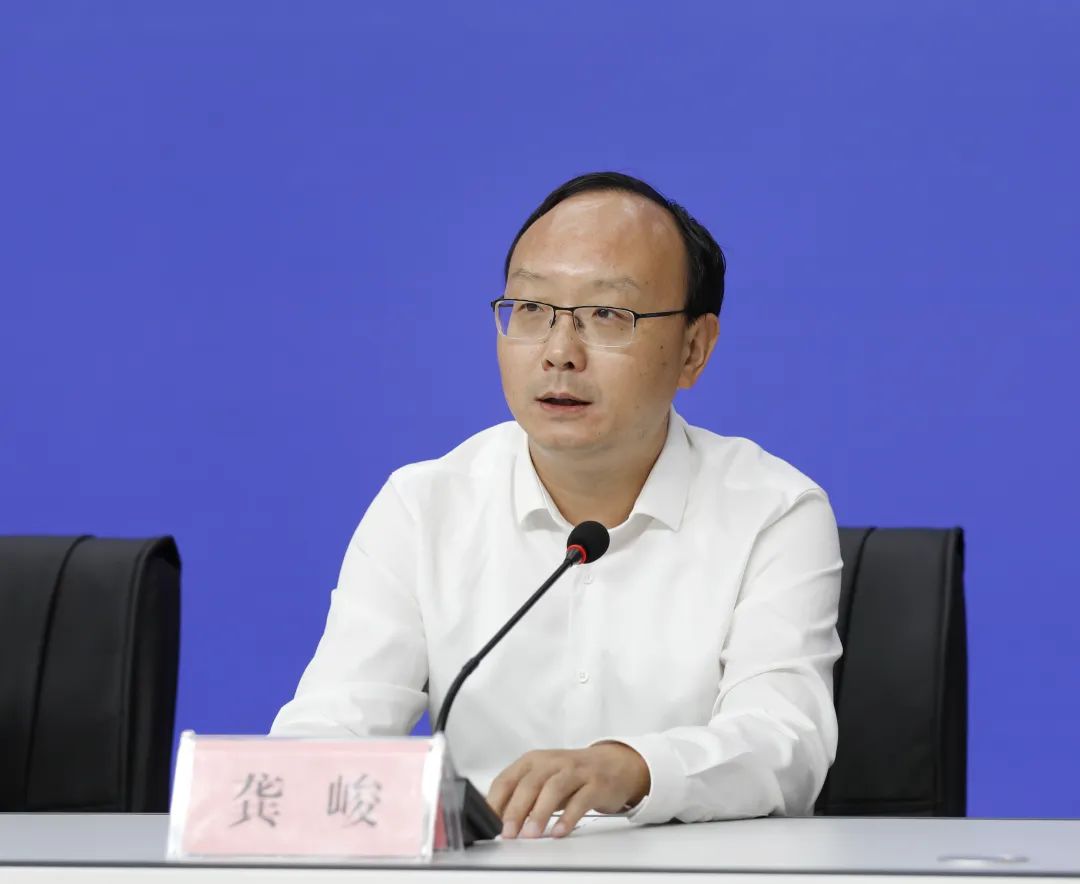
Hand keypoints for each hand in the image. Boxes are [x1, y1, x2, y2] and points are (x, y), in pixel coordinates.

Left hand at [487, 742, 649, 838]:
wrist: (613, 764)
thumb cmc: (571, 774)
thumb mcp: (543, 779)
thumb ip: (522, 795)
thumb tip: (496, 820)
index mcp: (533, 761)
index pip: (507, 779)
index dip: (496, 802)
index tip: (489, 823)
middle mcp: (553, 762)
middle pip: (529, 784)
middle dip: (516, 810)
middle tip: (508, 833)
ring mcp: (575, 771)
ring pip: (553, 788)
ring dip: (539, 813)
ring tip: (530, 835)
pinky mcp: (595, 784)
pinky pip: (580, 800)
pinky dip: (568, 818)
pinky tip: (559, 832)